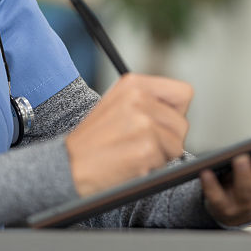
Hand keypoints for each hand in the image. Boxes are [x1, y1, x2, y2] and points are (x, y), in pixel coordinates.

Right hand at [65, 73, 193, 196]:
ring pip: (177, 144)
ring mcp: (144, 122)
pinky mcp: (146, 146)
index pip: (183, 93)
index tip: (163, 125)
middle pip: (182, 123)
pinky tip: (131, 163)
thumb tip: (178, 114)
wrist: (67, 166)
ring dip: (161, 155)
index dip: (177, 113)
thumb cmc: (93, 141)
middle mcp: (139, 98)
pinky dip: (153, 167)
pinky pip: (167, 161)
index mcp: (133, 83)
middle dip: (169, 140)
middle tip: (144, 146)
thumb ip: (148, 102)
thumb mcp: (118, 105)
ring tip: (134, 154)